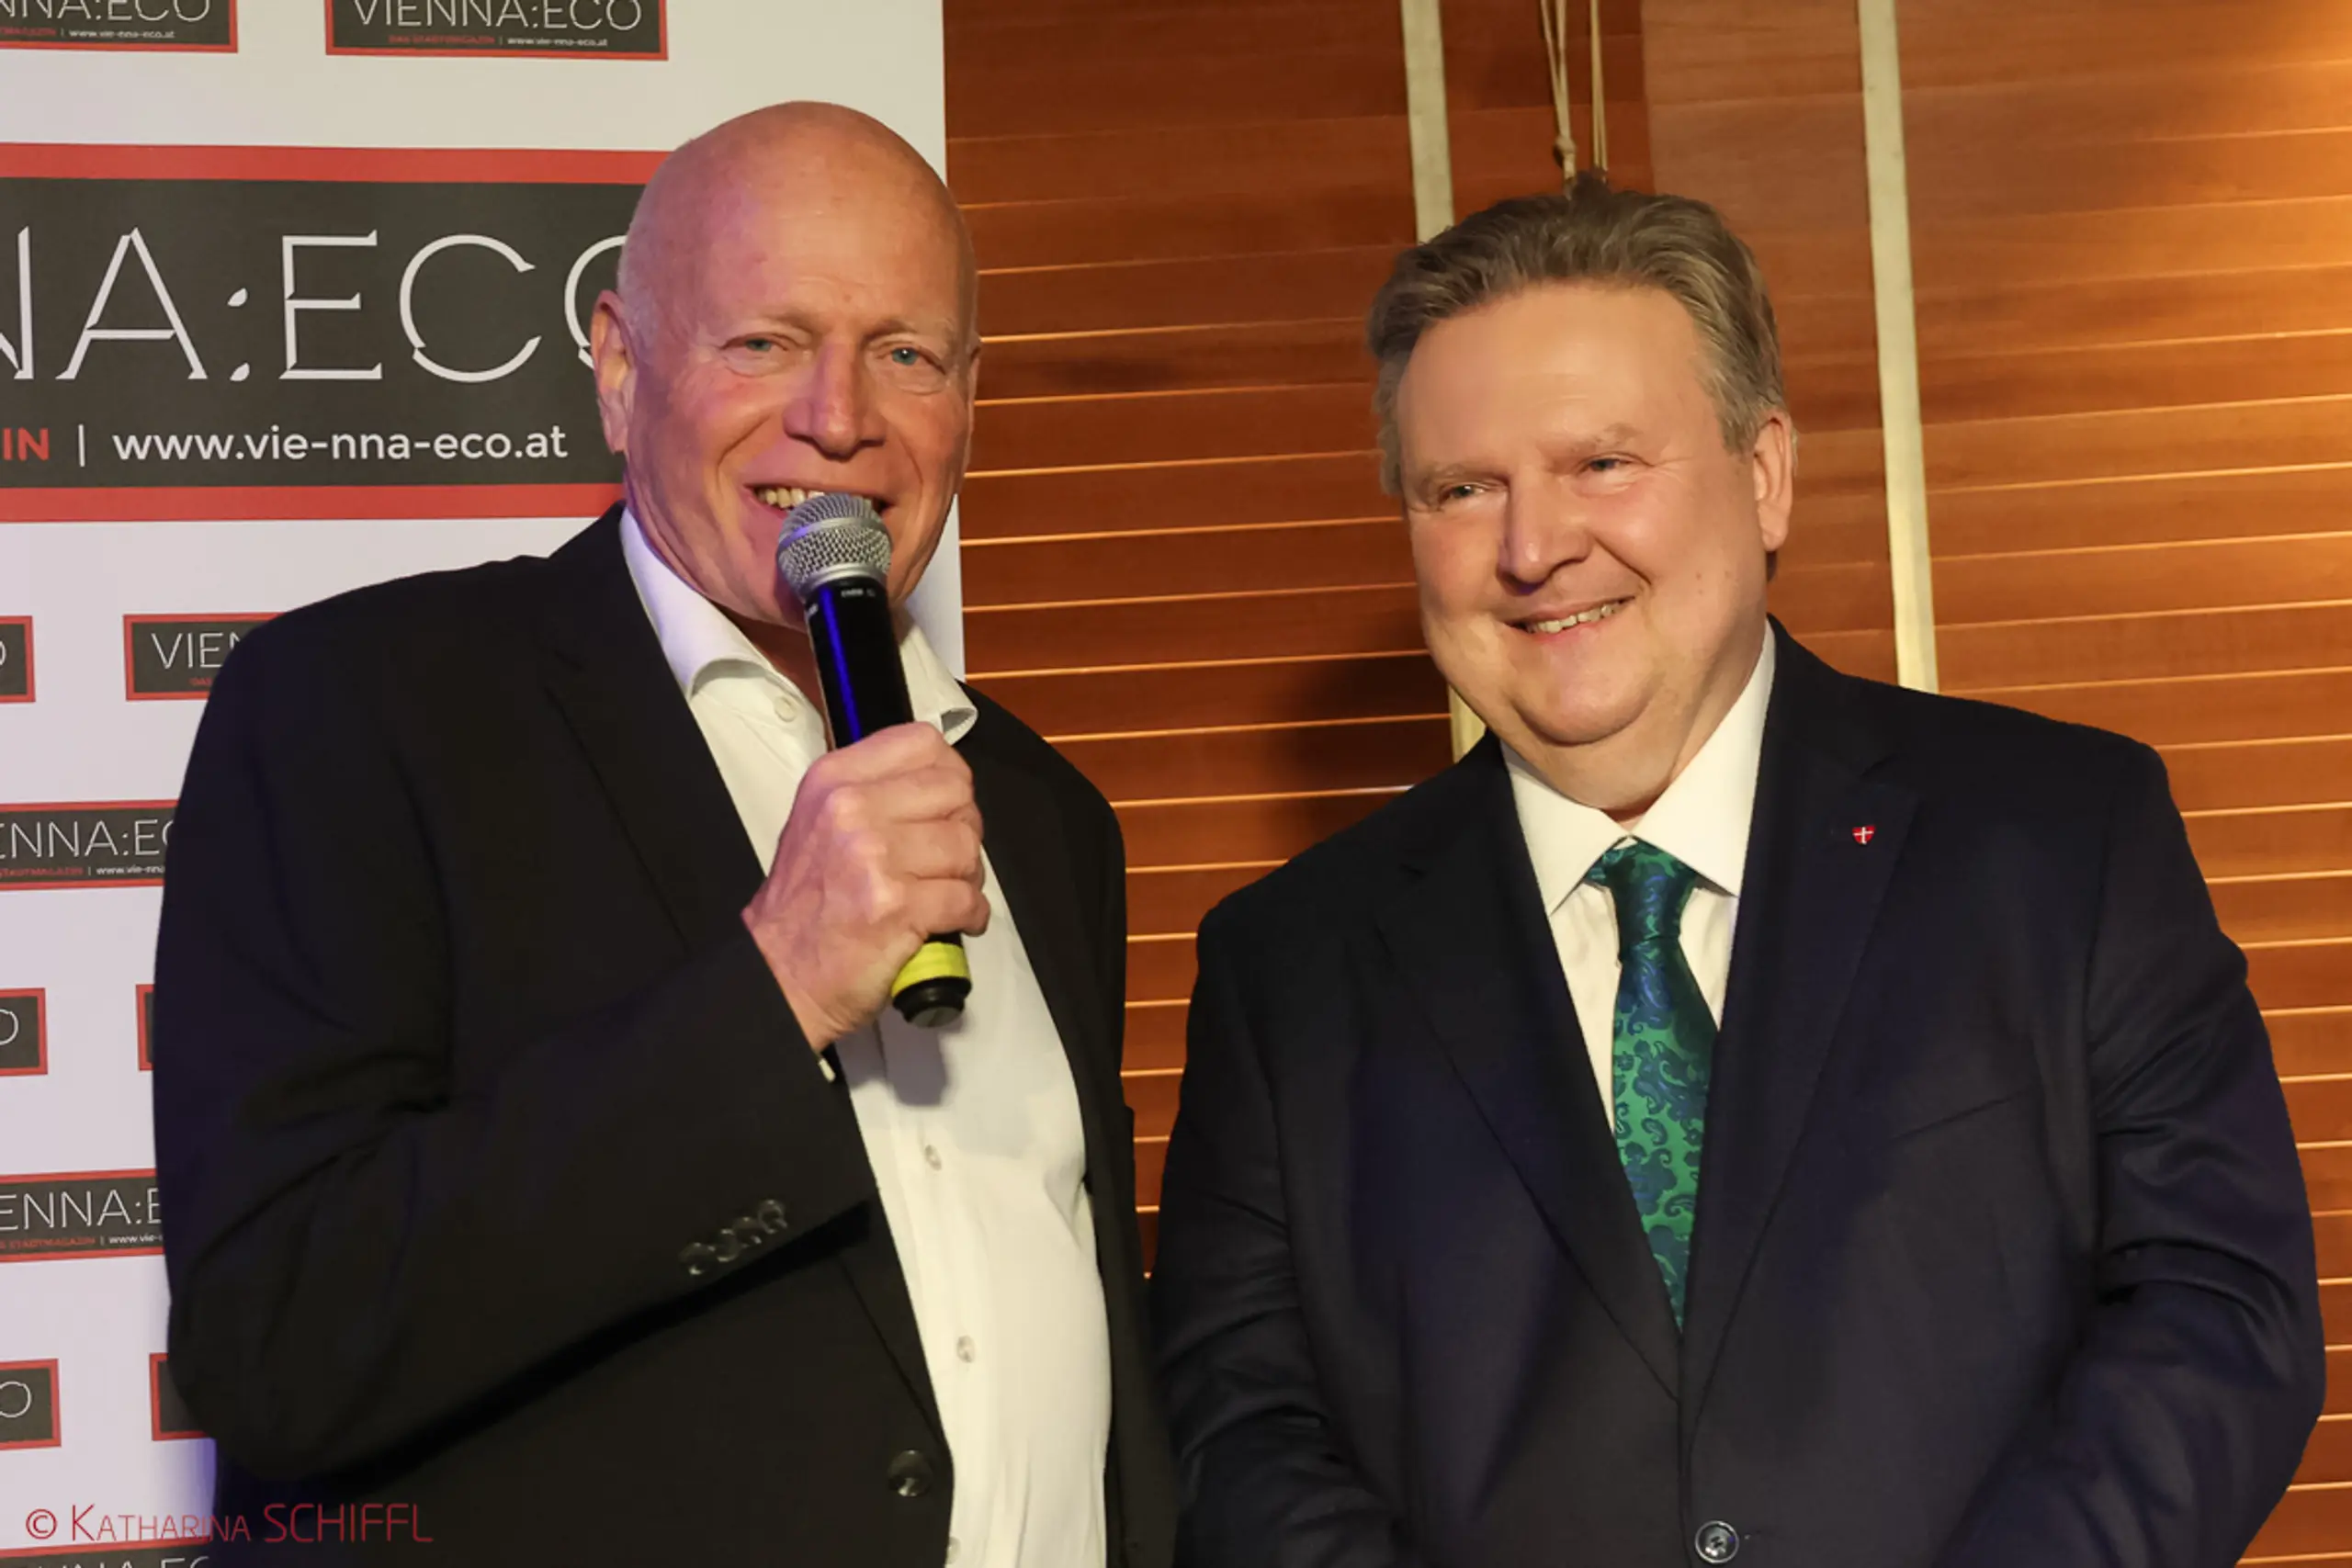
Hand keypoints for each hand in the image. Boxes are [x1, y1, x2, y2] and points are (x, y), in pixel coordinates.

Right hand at [741, 723, 988, 1049]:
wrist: (778, 974)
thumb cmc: (804, 906)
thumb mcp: (819, 821)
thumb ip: (874, 791)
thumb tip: (939, 784)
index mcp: (834, 780)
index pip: (922, 743)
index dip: (949, 775)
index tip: (947, 804)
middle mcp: (851, 809)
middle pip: (955, 791)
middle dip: (964, 827)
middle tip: (949, 857)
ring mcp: (874, 856)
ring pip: (966, 846)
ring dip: (968, 876)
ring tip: (946, 892)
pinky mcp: (897, 905)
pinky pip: (967, 899)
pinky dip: (971, 915)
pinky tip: (953, 921)